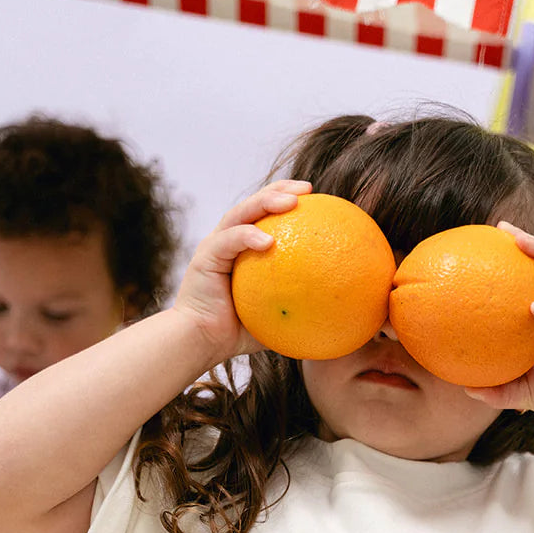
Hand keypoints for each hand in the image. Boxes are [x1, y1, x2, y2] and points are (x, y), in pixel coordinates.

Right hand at [171, 180, 312, 361]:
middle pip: (255, 204)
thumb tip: (334, 314)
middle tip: (308, 190)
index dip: (289, 200)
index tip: (316, 200)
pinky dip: (248, 237)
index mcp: (243, 249)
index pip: (266, 215)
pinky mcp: (205, 256)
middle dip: (281, 190)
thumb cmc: (235, 334)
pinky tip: (269, 241)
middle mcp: (228, 240)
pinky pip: (230, 241)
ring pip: (242, 213)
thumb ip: (297, 309)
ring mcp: (215, 245)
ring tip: (291, 202)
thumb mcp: (273, 318)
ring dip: (266, 202)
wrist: (199, 342)